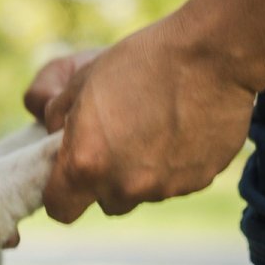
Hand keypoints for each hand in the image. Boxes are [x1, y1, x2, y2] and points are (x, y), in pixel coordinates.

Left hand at [27, 15, 254, 221]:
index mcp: (85, 164)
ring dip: (141, 173)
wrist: (210, 55)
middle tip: (116, 141)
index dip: (60, 194)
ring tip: (153, 127)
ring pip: (142, 193)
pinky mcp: (198, 182)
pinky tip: (180, 129)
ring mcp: (164, 188)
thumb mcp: (82, 82)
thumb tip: (54, 132)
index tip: (68, 176)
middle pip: (106, 202)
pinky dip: (173, 166)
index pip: (60, 209)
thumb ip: (57, 116)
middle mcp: (123, 186)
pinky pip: (176, 182)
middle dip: (105, 180)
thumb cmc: (139, 62)